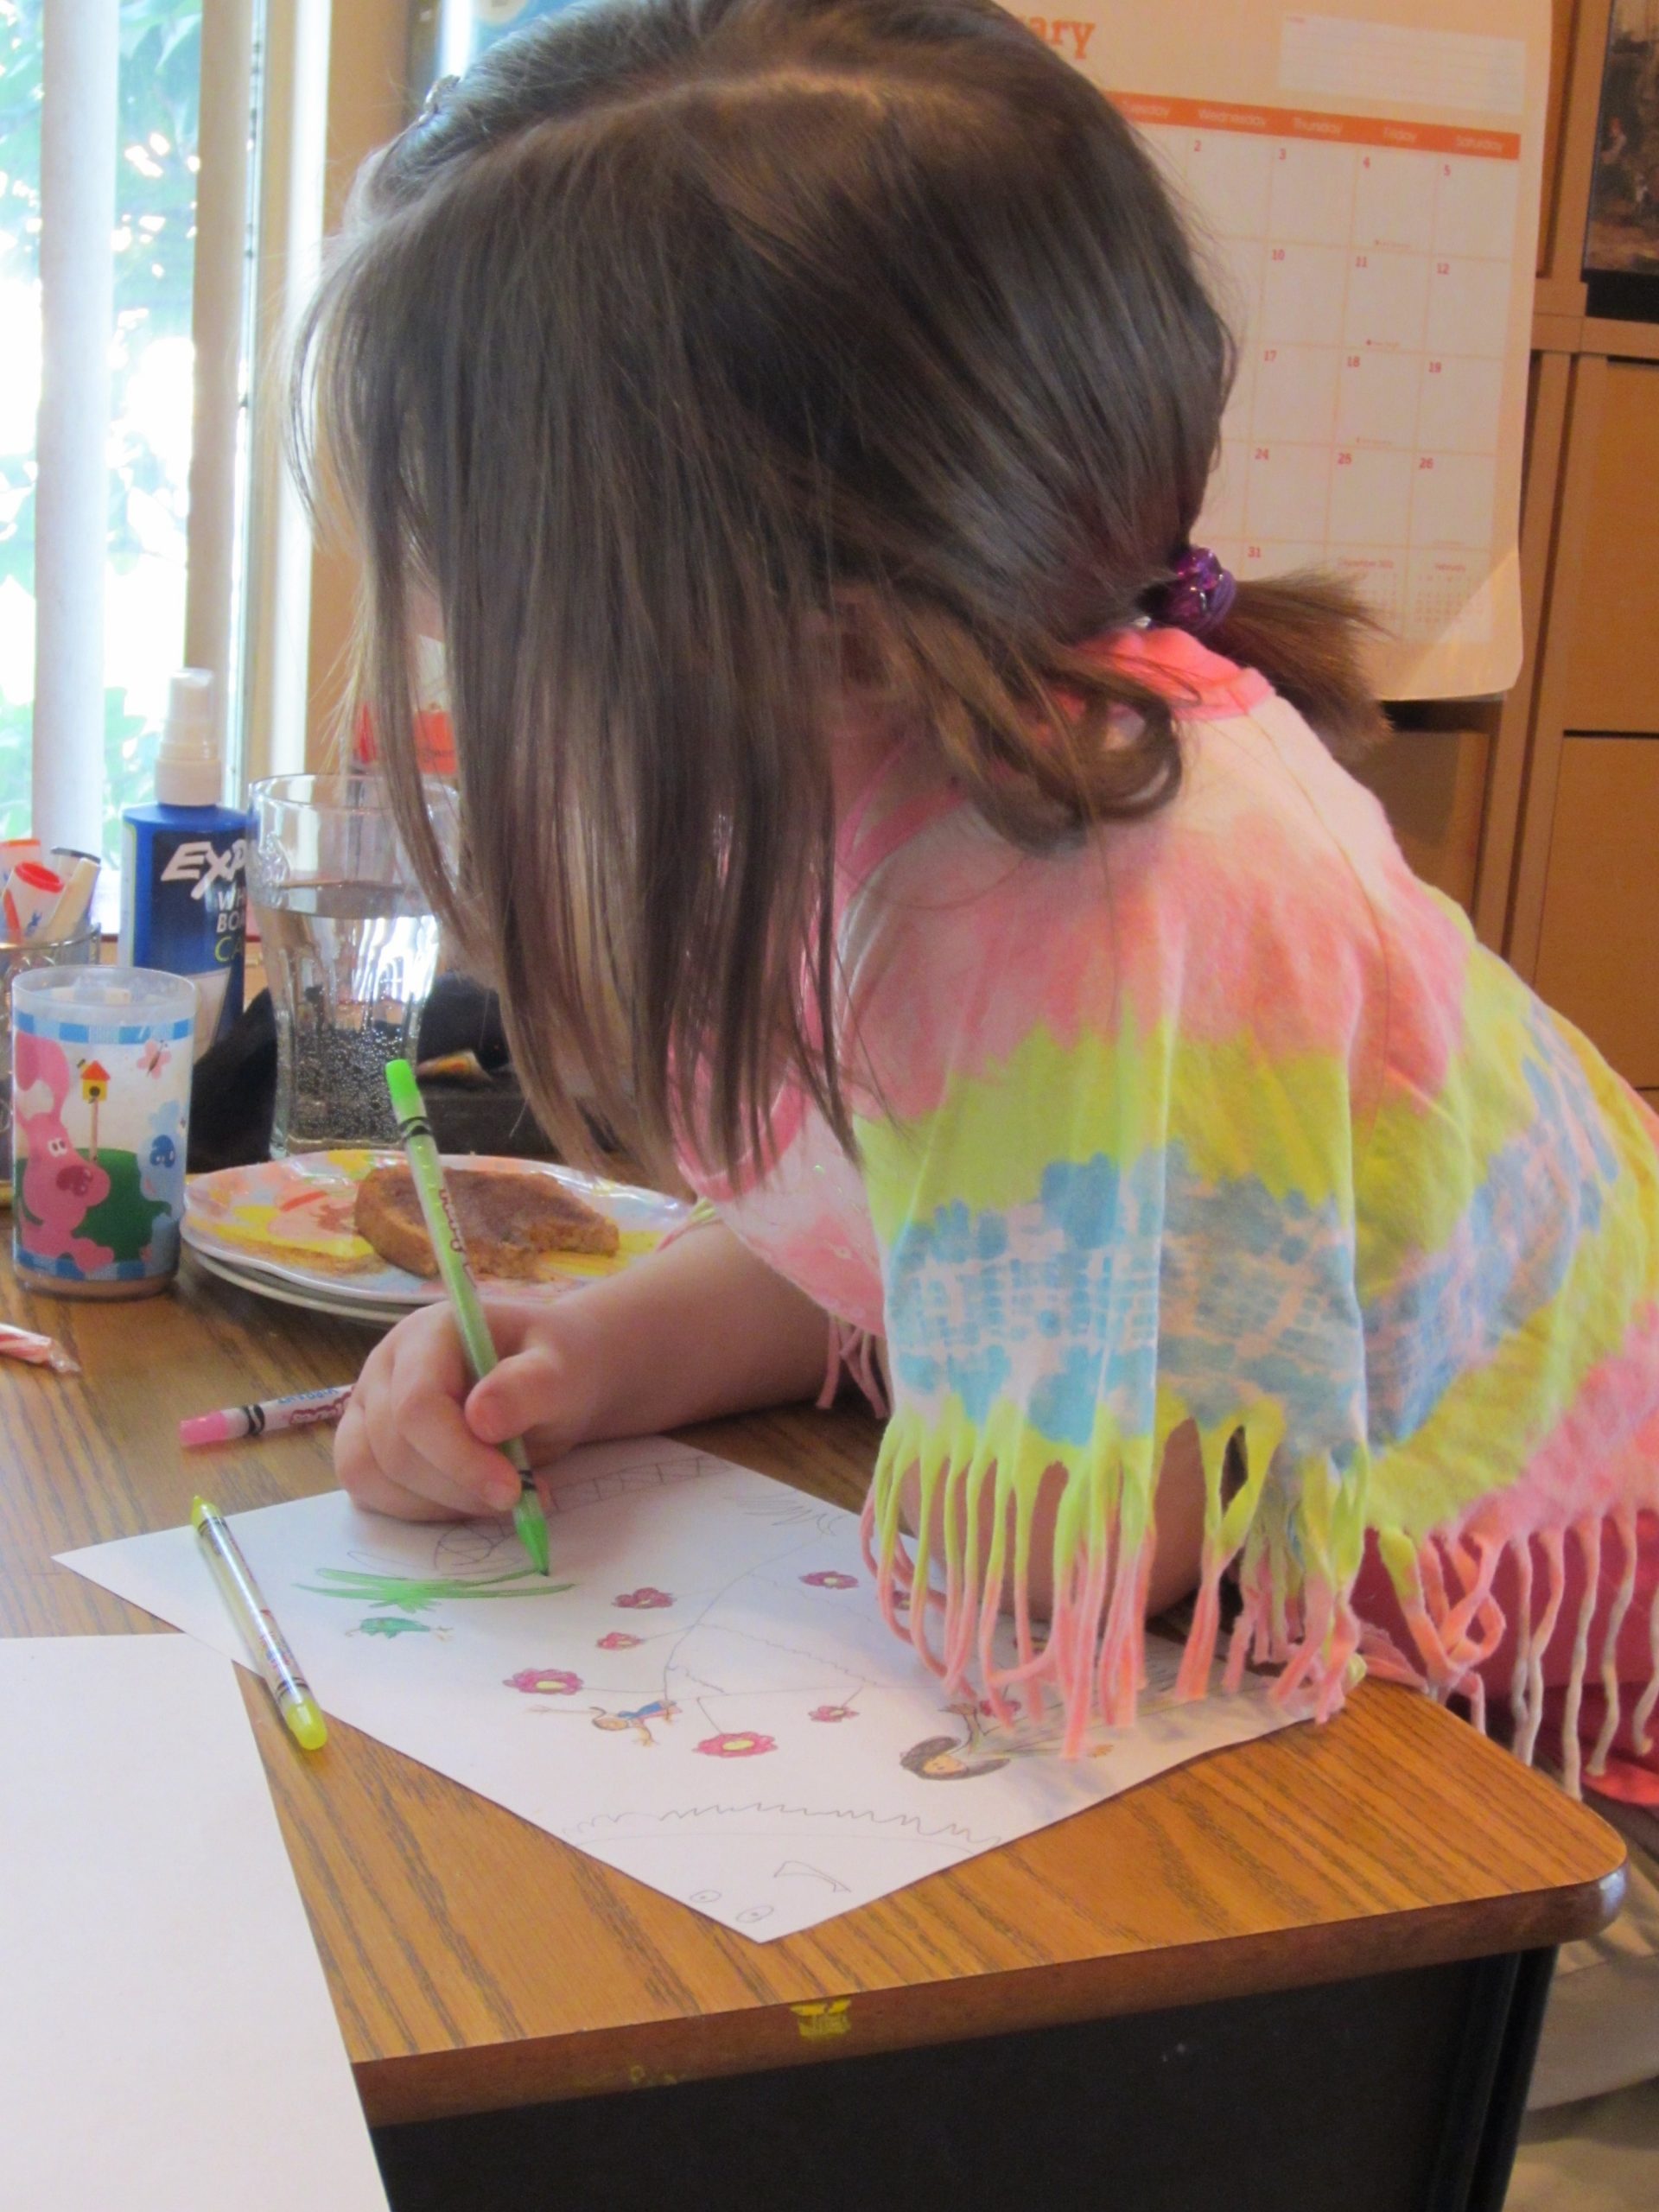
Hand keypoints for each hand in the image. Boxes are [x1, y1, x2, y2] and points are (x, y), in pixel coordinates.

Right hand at [334, 1295, 599, 1521]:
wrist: (549, 1381)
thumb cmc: (553, 1369)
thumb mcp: (561, 1371)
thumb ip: (528, 1388)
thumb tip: (481, 1419)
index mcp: (428, 1333)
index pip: (418, 1404)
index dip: (459, 1457)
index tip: (511, 1489)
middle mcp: (386, 1366)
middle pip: (395, 1447)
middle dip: (458, 1487)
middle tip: (520, 1496)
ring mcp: (369, 1405)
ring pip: (371, 1475)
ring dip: (438, 1504)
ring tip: (497, 1495)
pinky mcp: (368, 1443)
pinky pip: (370, 1491)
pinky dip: (419, 1509)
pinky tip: (467, 1499)